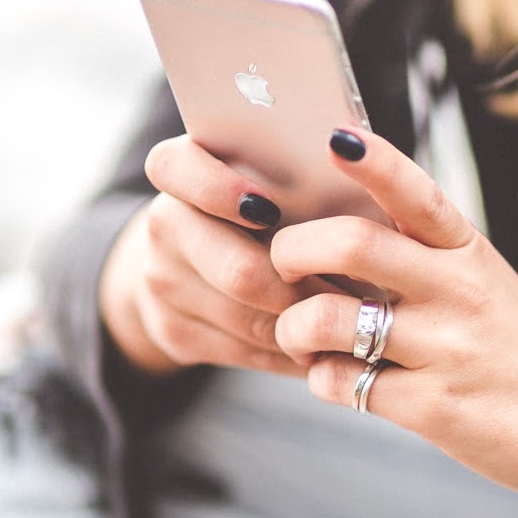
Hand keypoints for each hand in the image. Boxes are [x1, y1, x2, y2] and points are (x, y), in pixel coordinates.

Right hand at [99, 135, 333, 377]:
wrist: (186, 260)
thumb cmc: (255, 205)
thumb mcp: (266, 174)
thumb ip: (294, 169)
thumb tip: (353, 166)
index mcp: (178, 171)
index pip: (173, 167)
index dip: (218, 189)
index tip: (269, 209)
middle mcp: (164, 226)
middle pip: (238, 271)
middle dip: (303, 287)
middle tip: (355, 290)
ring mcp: (162, 284)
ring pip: (249, 320)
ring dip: (307, 324)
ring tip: (351, 317)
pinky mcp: (173, 333)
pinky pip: (246, 351)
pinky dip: (291, 351)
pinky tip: (322, 343)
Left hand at [270, 128, 517, 502]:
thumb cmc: (515, 347)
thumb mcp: (481, 281)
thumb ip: (419, 254)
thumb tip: (331, 229)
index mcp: (468, 251)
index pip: (417, 192)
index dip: (374, 161)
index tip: (336, 137)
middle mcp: (458, 291)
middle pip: (353, 244)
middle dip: (292, 249)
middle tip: (280, 263)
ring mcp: (445, 350)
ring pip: (329, 319)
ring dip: (293, 327)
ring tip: (299, 335)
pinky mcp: (432, 408)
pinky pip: (341, 383)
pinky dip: (321, 378)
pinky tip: (338, 377)